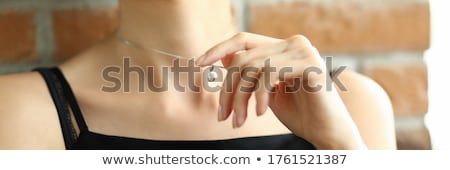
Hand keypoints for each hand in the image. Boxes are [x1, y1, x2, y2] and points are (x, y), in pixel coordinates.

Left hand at [196, 32, 366, 148]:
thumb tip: (224, 59)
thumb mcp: (266, 93)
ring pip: (251, 68)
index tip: (199, 63)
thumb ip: (250, 75)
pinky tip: (261, 113)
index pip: (243, 39)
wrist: (328, 134)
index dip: (219, 49)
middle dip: (227, 90)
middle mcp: (294, 43)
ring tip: (240, 120)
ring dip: (239, 99)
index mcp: (283, 47)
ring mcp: (303, 51)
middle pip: (242, 59)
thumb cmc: (300, 115)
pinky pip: (268, 75)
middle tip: (223, 116)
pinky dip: (259, 97)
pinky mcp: (310, 64)